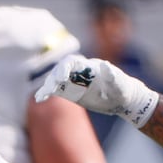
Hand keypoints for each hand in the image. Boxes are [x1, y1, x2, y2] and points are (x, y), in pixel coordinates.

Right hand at [33, 54, 158, 128]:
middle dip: (54, 77)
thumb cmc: (123, 89)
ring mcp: (75, 82)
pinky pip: (56, 90)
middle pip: (61, 70)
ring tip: (42, 95)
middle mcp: (79, 72)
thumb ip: (112, 75)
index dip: (65, 68)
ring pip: (56, 80)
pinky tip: (39, 99)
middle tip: (52, 87)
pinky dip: (47, 93)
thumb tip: (105, 65)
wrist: (123, 100)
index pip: (72, 62)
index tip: (61, 78)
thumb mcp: (120, 83)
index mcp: (89, 67)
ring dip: (48, 86)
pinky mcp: (72, 92)